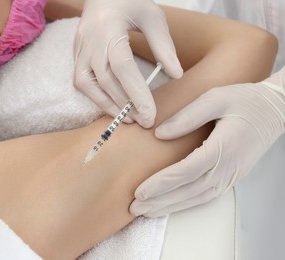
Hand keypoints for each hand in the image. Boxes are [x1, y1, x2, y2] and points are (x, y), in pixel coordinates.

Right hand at [74, 0, 182, 127]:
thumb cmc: (130, 3)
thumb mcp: (153, 17)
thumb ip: (164, 46)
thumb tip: (176, 75)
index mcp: (109, 26)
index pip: (122, 66)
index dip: (135, 92)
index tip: (150, 114)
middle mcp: (90, 39)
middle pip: (104, 79)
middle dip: (124, 104)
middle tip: (144, 121)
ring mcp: (79, 48)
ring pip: (87, 84)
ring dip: (108, 105)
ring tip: (129, 118)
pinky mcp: (76, 55)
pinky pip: (82, 82)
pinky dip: (97, 97)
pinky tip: (114, 105)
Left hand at [130, 68, 284, 217]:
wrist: (275, 110)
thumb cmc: (244, 100)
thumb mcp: (215, 98)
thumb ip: (187, 116)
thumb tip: (159, 133)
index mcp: (224, 146)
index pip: (187, 170)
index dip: (162, 183)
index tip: (140, 191)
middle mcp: (229, 166)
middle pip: (190, 190)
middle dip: (161, 201)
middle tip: (135, 208)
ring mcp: (232, 174)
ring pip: (198, 197)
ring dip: (171, 206)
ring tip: (147, 211)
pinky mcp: (232, 176)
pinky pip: (207, 195)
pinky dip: (187, 203)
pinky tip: (171, 205)